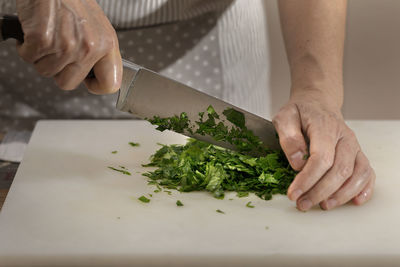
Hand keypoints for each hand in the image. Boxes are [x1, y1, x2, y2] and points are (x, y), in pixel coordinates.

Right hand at [16, 0, 121, 93]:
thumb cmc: (71, 1)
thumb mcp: (97, 27)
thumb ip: (100, 53)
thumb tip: (97, 76)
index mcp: (107, 44)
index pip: (110, 84)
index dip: (95, 86)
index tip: (88, 81)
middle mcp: (90, 47)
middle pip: (69, 83)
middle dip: (59, 70)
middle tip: (59, 50)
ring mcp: (66, 45)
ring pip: (47, 72)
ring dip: (42, 57)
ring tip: (49, 37)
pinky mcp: (43, 40)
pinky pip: (29, 58)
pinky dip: (27, 48)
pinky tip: (35, 33)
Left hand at [272, 89, 375, 210]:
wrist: (317, 103)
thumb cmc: (300, 112)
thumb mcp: (285, 117)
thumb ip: (288, 138)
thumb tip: (297, 163)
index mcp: (325, 127)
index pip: (321, 158)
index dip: (307, 179)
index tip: (293, 194)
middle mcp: (345, 137)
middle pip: (339, 170)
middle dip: (320, 192)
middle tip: (302, 204)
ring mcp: (354, 146)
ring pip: (357, 174)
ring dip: (341, 195)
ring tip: (323, 206)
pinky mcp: (358, 154)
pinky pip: (367, 173)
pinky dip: (364, 188)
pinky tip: (355, 201)